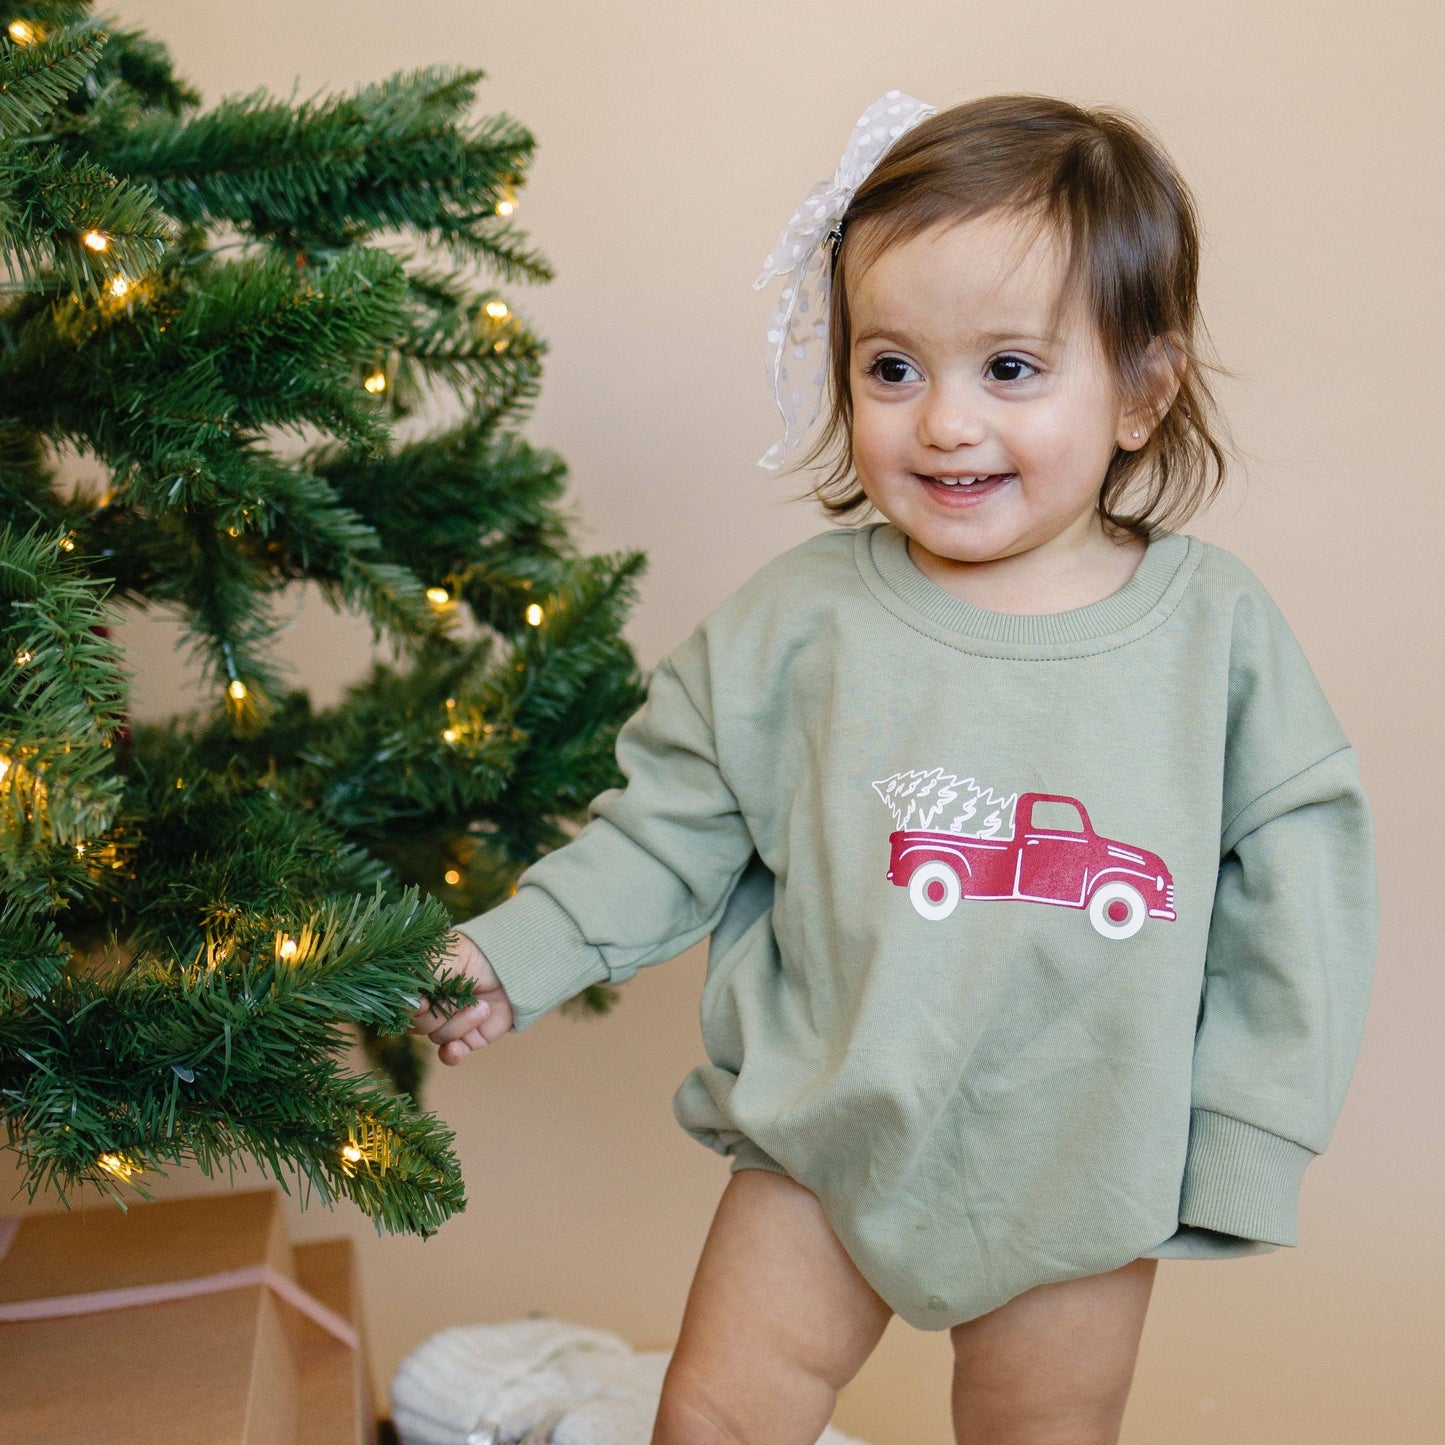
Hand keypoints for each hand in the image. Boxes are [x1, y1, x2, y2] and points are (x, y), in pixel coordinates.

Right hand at [409, 930, 515, 1064]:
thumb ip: (414, 979)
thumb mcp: (436, 960)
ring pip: (438, 1037)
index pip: (401, 1008)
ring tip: (480, 1005)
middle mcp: (429, 1008)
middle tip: (457, 997)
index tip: (423, 1003)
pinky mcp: (465, 1039)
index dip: (410, 1009)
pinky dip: (452, 1053)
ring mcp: (447, 1024)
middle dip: (439, 1013)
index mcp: (417, 989)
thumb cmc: (468, 956)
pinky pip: (449, 1055)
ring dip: (460, 1022)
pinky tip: (457, 1048)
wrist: (508, 965)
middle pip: (418, 1026)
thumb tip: (405, 1004)